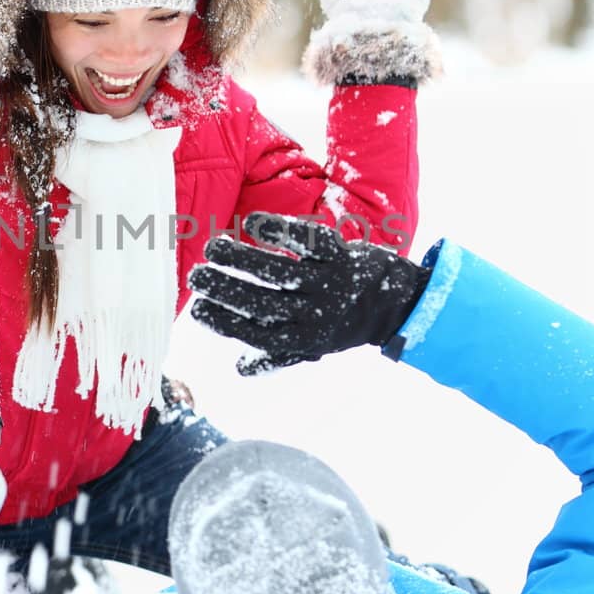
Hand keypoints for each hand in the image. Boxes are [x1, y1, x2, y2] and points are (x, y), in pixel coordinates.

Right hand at [189, 213, 429, 374]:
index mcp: (304, 338)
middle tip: (196, 276)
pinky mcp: (342, 255)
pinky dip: (280, 232)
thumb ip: (278, 356)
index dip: (223, 322)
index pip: (255, 333)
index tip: (197, 309)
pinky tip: (252, 225)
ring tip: (213, 247)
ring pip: (279, 272)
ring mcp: (331, 283)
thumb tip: (241, 369)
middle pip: (261, 302)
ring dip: (241, 258)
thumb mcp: (314, 346)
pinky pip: (308, 242)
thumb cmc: (344, 323)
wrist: (396, 303)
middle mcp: (317, 313)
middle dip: (224, 289)